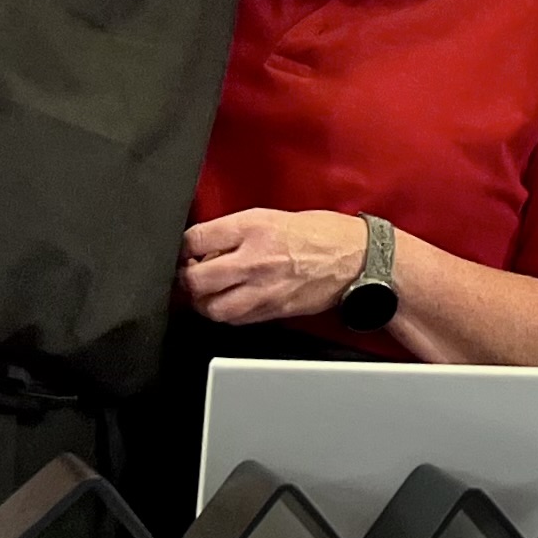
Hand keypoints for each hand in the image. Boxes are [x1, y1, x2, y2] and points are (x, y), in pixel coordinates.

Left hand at [181, 208, 366, 325]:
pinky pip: (235, 320)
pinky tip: (231, 301)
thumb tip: (205, 246)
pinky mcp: (272, 311)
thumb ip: (235, 231)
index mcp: (252, 228)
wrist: (355, 259)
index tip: (185, 250)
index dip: (182, 247)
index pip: (194, 240)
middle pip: (196, 280)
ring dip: (203, 301)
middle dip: (186, 278)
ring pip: (211, 308)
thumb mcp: (271, 216)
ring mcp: (262, 290)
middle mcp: (253, 260)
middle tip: (190, 273)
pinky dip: (226, 313)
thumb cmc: (319, 233)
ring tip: (208, 292)